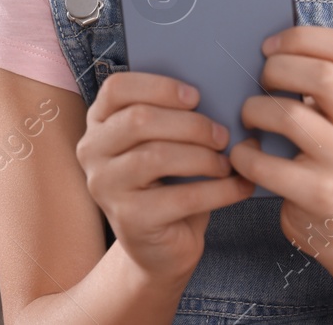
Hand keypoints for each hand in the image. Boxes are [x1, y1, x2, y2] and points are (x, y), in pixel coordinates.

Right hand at [76, 71, 255, 285]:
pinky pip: (181, 197)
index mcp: (99, 123)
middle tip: (222, 135)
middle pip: (139, 120)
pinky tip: (239, 186)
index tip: (195, 96)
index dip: (159, 86)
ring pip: (157, 156)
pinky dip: (219, 190)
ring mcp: (105, 187)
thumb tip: (221, 97)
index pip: (117, 89)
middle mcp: (92, 152)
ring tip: (226, 163)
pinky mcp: (129, 220)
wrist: (160, 246)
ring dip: (203, 156)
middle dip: (190, 124)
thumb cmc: (167, 183)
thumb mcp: (163, 144)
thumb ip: (174, 119)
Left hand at [230, 26, 332, 261]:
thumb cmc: (325, 155)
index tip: (269, 47)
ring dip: (255, 111)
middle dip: (278, 70)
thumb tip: (262, 46)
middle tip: (261, 83)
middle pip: (323, 76)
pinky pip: (269, 166)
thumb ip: (313, 81)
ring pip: (292, 117)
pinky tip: (244, 154)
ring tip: (248, 118)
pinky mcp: (319, 194)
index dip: (301, 37)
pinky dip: (245, 156)